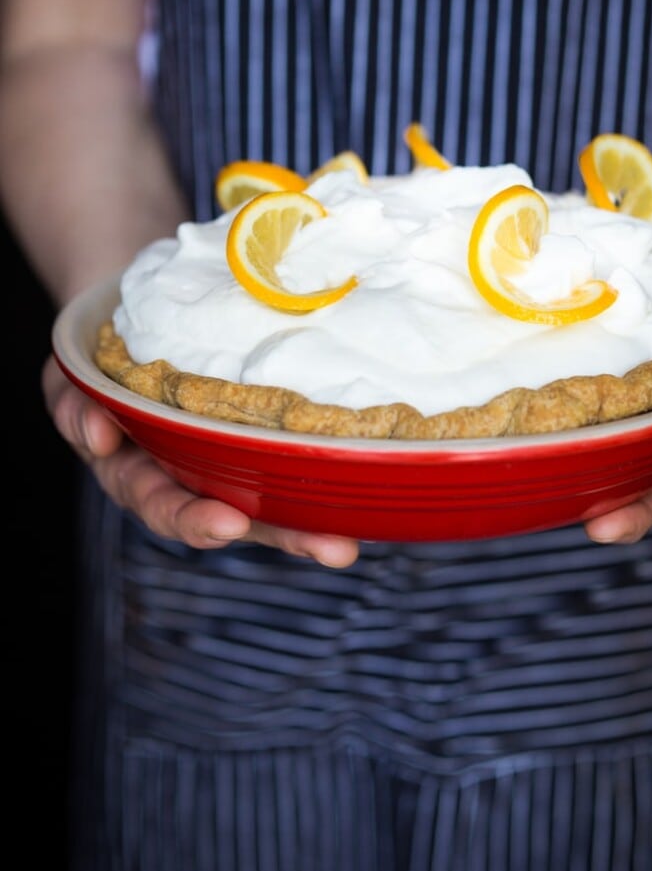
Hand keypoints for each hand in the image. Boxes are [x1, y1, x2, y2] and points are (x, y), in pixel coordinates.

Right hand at [43, 355, 360, 566]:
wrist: (132, 321)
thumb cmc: (97, 366)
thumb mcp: (70, 384)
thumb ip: (74, 410)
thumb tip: (95, 435)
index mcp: (144, 476)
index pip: (169, 507)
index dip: (197, 520)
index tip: (230, 523)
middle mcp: (194, 477)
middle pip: (242, 516)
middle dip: (287, 536)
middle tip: (334, 549)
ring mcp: (229, 459)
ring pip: (275, 495)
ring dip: (314, 521)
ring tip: (353, 541)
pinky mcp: (260, 431)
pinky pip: (292, 454)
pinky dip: (322, 467)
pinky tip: (362, 479)